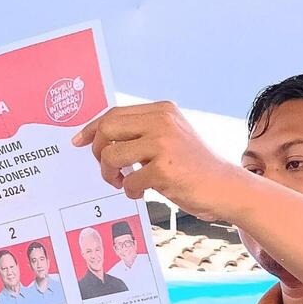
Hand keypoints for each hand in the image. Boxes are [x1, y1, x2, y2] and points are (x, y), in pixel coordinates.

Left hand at [73, 102, 245, 220]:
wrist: (224, 186)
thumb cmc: (194, 166)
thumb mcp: (170, 137)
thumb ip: (142, 132)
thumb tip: (100, 135)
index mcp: (162, 110)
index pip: (114, 113)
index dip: (91, 128)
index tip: (78, 141)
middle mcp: (162, 122)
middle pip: (107, 129)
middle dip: (97, 152)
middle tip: (107, 169)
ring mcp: (163, 145)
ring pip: (111, 155)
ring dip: (109, 174)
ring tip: (122, 182)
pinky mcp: (164, 170)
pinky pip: (128, 181)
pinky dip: (129, 191)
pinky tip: (140, 193)